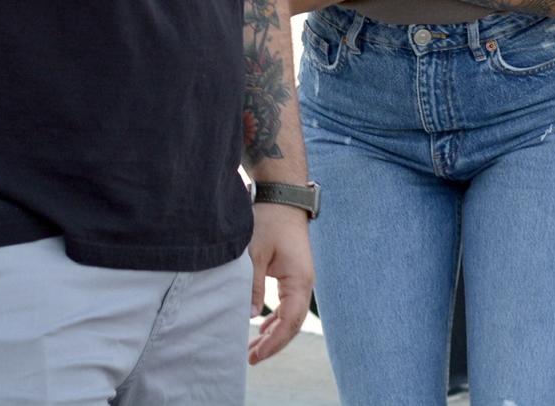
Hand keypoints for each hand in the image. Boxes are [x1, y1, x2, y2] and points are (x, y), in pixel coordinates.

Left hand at [247, 201, 313, 363]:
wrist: (282, 196)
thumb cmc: (269, 221)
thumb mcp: (256, 253)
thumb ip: (253, 285)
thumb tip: (251, 316)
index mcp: (299, 281)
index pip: (289, 322)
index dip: (273, 342)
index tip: (255, 355)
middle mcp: (304, 283)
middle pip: (292, 324)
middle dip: (273, 343)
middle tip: (251, 358)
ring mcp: (300, 278)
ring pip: (290, 315)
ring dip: (273, 332)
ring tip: (253, 348)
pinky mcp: (293, 273)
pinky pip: (287, 303)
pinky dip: (275, 318)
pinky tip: (263, 327)